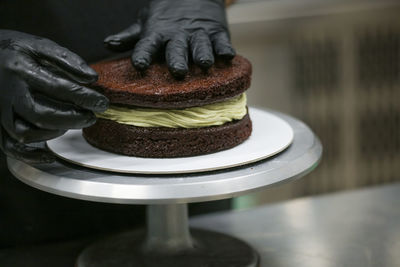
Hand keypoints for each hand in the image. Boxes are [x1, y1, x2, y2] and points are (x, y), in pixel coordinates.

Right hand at [0, 30, 108, 162]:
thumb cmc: (11, 50)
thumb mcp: (37, 44)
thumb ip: (66, 59)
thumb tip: (92, 78)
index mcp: (20, 70)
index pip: (58, 88)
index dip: (84, 97)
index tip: (101, 102)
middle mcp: (7, 93)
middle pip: (43, 115)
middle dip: (73, 118)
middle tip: (91, 117)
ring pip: (27, 133)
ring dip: (55, 132)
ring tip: (71, 122)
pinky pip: (10, 147)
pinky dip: (30, 155)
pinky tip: (49, 155)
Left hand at [104, 0, 234, 78]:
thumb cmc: (166, 16)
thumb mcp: (146, 23)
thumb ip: (130, 37)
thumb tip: (108, 44)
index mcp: (158, 34)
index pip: (148, 45)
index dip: (143, 55)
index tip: (139, 65)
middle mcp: (178, 35)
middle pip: (177, 49)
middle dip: (177, 60)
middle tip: (178, 71)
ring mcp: (199, 33)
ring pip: (201, 45)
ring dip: (203, 54)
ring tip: (205, 64)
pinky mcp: (217, 32)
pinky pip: (222, 41)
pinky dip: (225, 48)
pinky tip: (227, 56)